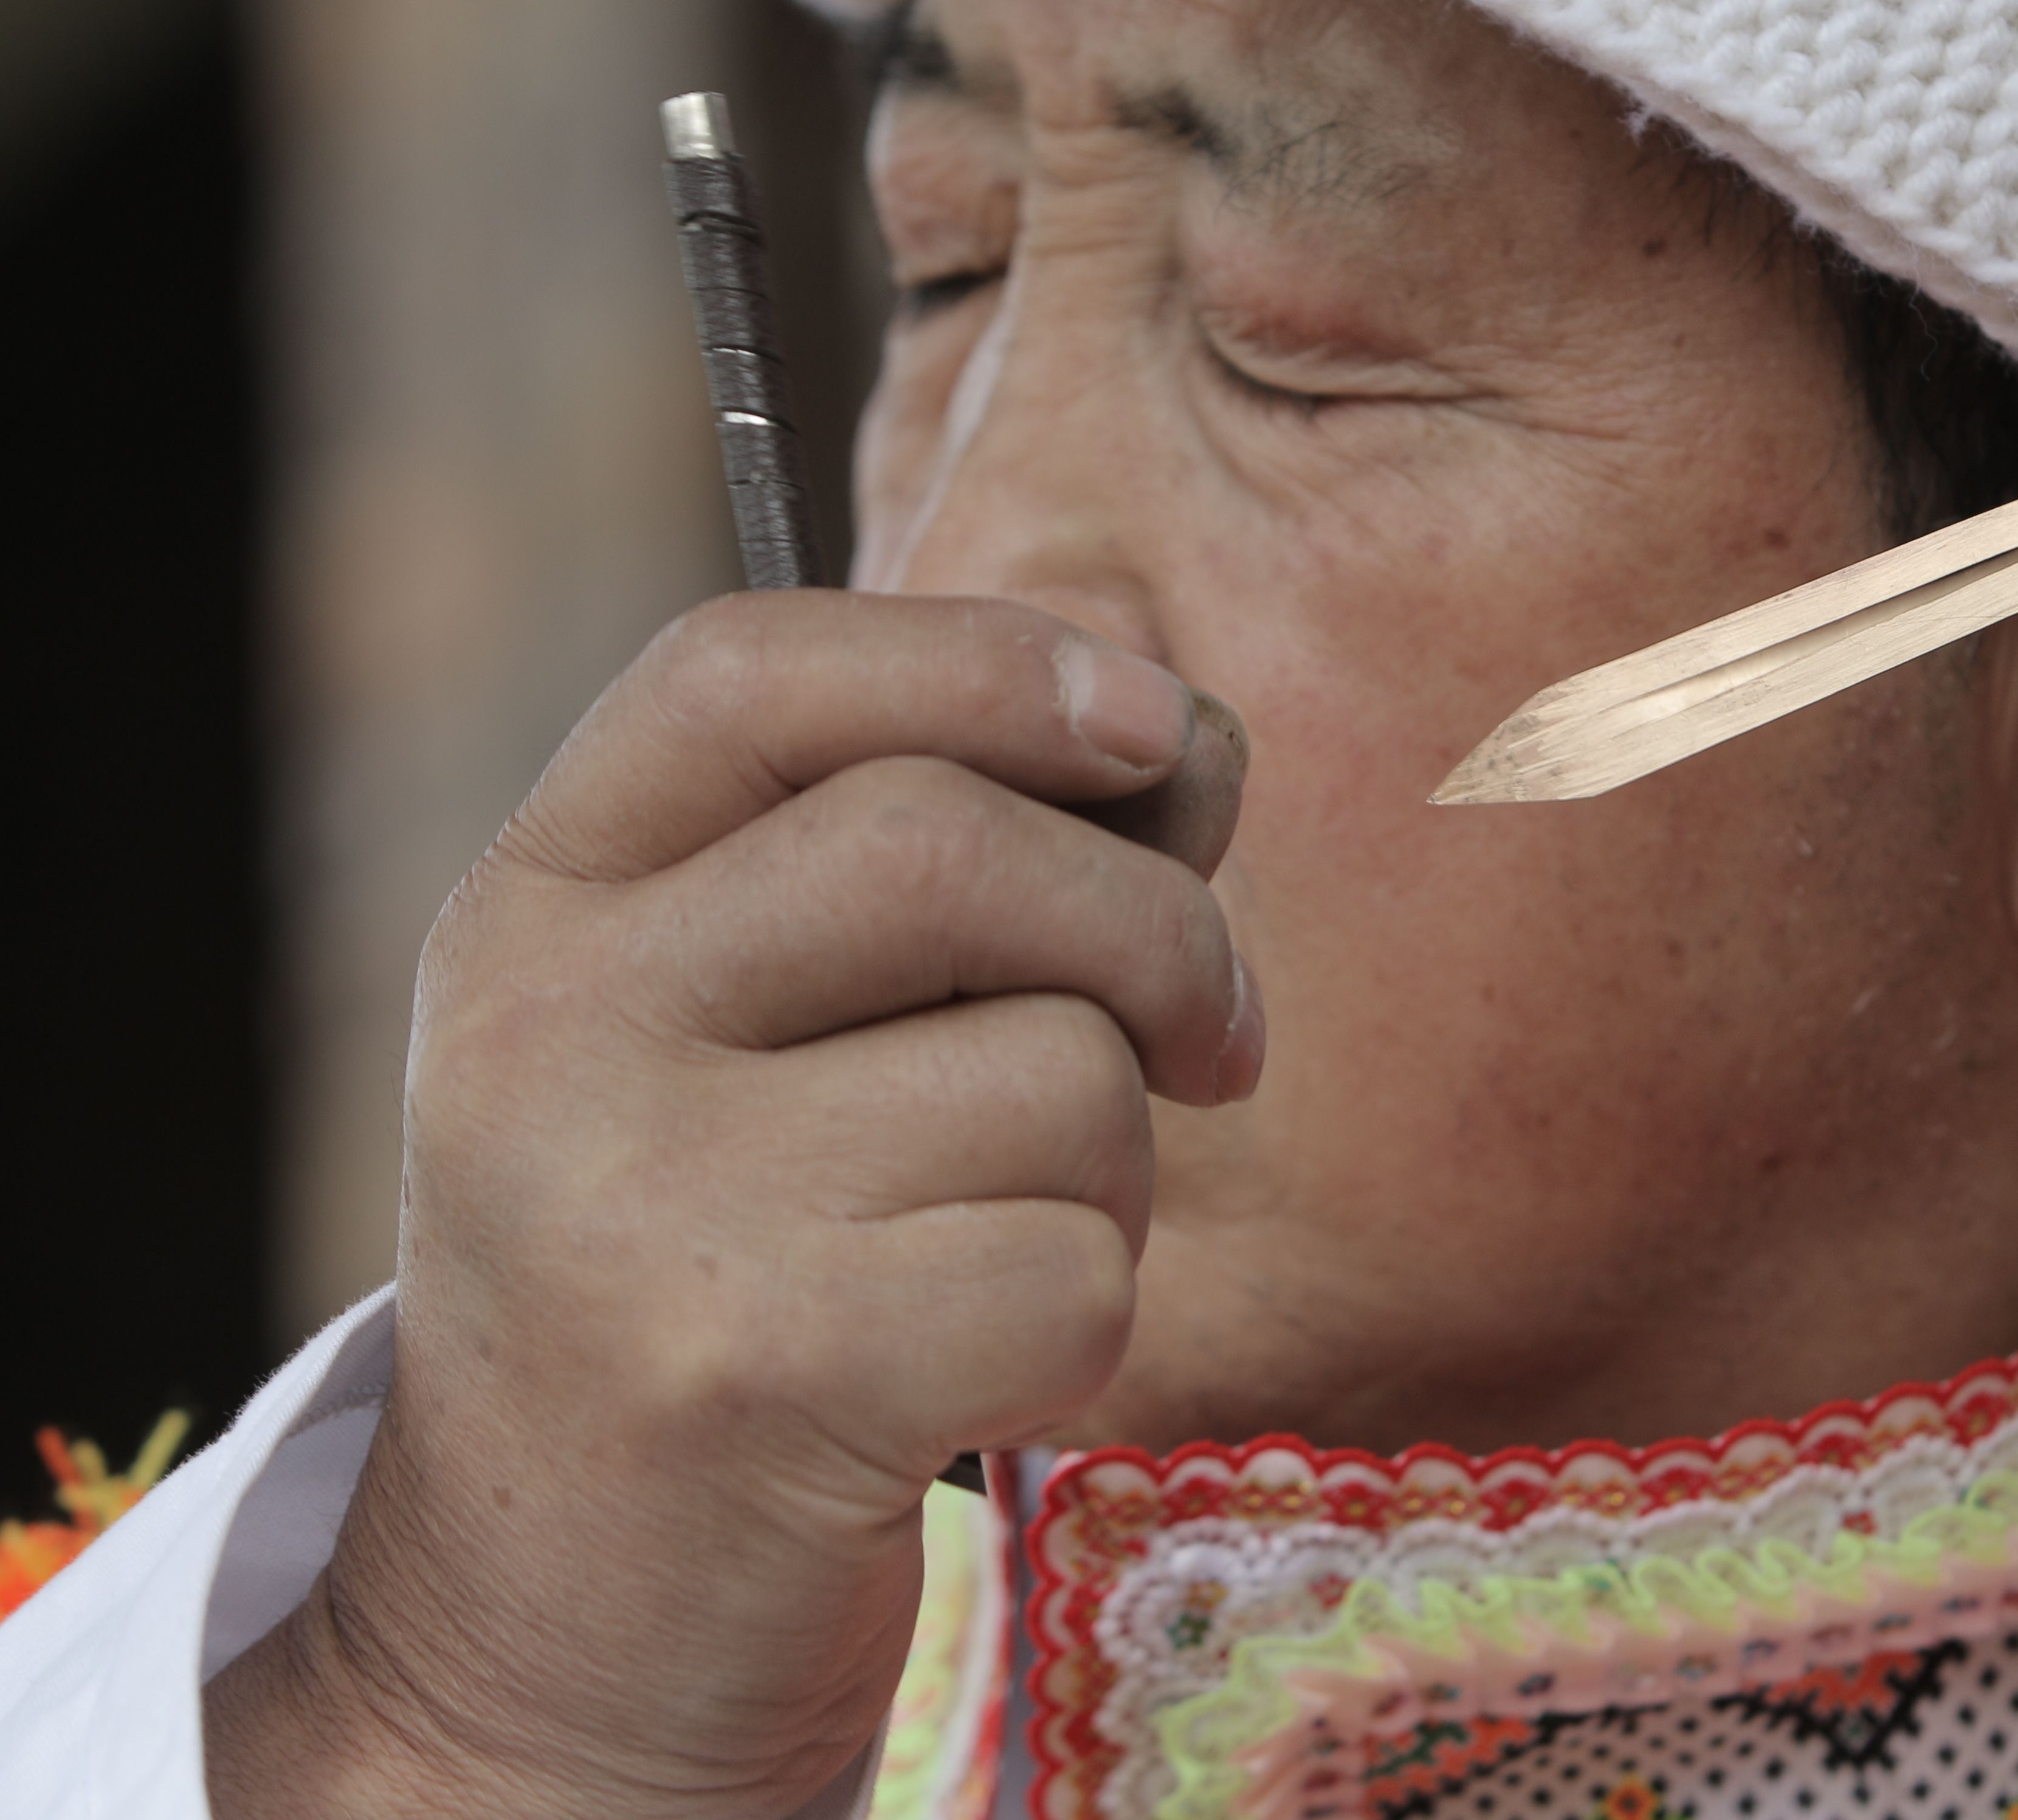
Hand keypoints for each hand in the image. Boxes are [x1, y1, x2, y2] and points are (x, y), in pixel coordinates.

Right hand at [205, 594, 1259, 1818]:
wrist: (555, 1633)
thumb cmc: (716, 1283)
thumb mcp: (739, 1040)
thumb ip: (925, 869)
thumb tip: (1188, 743)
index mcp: (530, 909)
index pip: (742, 668)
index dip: (984, 656)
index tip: (1152, 722)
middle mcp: (548, 1030)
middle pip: (953, 843)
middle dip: (1158, 929)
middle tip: (1215, 1038)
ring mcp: (641, 1203)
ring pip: (1059, 1068)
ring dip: (1112, 1163)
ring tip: (992, 1243)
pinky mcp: (764, 1373)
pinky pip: (1079, 1262)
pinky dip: (1087, 1319)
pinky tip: (973, 1372)